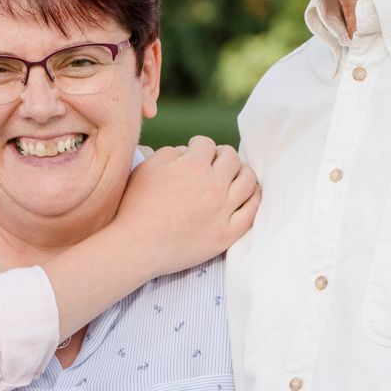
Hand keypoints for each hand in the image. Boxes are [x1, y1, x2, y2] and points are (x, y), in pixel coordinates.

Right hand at [113, 136, 260, 276]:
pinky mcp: (227, 234)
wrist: (137, 246)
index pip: (207, 144)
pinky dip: (254, 199)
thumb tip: (187, 151)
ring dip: (244, 172)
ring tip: (237, 174)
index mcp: (193, 166)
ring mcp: (223, 210)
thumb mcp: (147, 168)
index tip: (196, 151)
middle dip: (224, 155)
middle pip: (232, 159)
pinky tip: (251, 194)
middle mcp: (213, 185)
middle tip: (218, 161)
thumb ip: (169, 152)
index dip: (199, 145)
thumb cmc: (136, 206)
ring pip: (248, 181)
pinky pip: (251, 212)